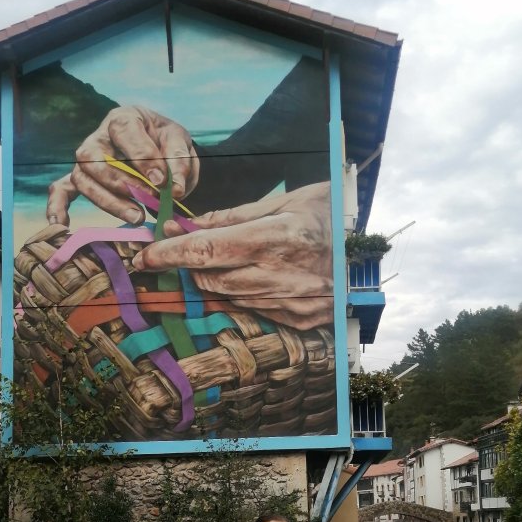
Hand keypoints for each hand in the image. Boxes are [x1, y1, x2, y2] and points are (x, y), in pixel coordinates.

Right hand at [46, 106, 199, 225]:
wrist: (164, 152)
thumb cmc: (168, 144)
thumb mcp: (180, 143)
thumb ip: (179, 162)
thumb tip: (175, 189)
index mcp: (125, 118)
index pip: (124, 132)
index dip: (142, 158)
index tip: (162, 181)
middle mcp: (99, 136)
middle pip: (94, 159)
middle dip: (121, 183)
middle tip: (149, 201)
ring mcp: (88, 159)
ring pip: (83, 178)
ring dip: (108, 201)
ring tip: (137, 217)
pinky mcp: (83, 178)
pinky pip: (62, 190)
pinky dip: (58, 206)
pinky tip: (60, 224)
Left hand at [131, 182, 332, 328]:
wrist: (377, 252)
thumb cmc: (331, 215)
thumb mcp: (286, 201)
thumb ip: (234, 216)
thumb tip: (190, 224)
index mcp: (277, 238)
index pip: (207, 250)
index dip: (169, 254)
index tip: (144, 255)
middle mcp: (281, 275)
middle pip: (210, 277)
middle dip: (186, 265)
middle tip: (171, 251)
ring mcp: (291, 302)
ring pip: (227, 297)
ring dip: (209, 280)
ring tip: (210, 262)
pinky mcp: (299, 319)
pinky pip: (252, 309)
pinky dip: (238, 294)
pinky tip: (244, 278)